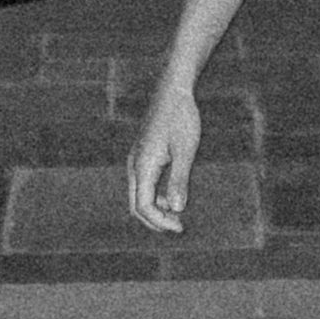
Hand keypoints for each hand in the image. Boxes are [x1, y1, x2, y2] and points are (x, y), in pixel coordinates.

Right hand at [125, 79, 201, 234]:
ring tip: (179, 214)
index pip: (143, 206)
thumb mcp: (185, 150)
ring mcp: (137, 160)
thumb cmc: (181, 118)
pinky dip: (156, 196)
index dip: (160, 222)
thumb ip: (179, 180)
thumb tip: (177, 209)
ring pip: (139, 194)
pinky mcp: (143, 155)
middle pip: (136, 205)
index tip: (180, 227)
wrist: (173, 91)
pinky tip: (174, 195)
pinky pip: (143, 184)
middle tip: (178, 227)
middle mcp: (134, 165)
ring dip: (156, 209)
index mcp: (142, 166)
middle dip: (155, 220)